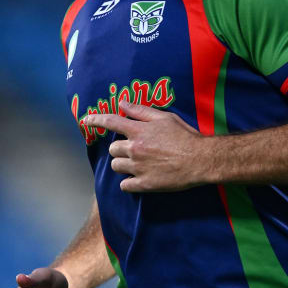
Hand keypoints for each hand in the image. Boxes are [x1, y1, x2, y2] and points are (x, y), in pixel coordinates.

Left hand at [83, 101, 205, 191]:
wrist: (201, 160)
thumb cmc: (185, 136)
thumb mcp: (165, 118)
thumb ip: (141, 111)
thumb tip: (122, 103)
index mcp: (139, 131)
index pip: (110, 122)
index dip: (95, 120)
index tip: (86, 120)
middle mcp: (135, 149)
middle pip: (112, 149)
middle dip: (119, 148)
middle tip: (134, 149)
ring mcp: (138, 167)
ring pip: (116, 166)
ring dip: (123, 164)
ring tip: (137, 163)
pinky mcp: (145, 184)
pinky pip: (125, 185)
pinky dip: (129, 182)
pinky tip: (138, 179)